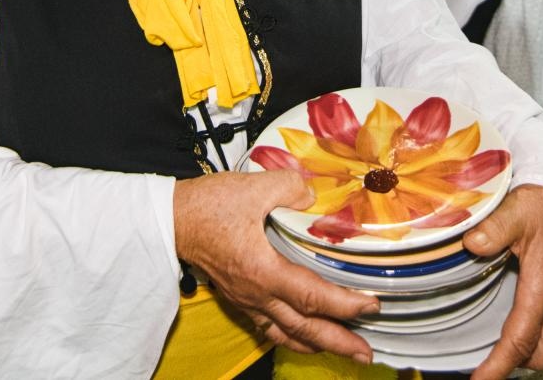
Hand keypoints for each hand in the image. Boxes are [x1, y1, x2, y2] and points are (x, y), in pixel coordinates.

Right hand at [173, 169, 379, 361]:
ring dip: (316, 344)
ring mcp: (246, 299)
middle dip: (338, 342)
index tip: (371, 305)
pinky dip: (290, 336)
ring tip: (340, 350)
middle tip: (366, 354)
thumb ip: (290, 189)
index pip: (312, 297)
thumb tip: (314, 196)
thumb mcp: (252, 188)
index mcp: (263, 271)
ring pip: (286, 333)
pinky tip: (301, 336)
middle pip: (304, 328)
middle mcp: (257, 293)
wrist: (171, 220)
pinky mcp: (238, 297)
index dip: (345, 304)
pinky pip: (269, 327)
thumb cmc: (206, 207)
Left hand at [464, 184, 542, 378]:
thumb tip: (470, 245)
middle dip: (516, 365)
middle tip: (486, 364)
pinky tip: (521, 325)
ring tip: (500, 349)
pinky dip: (540, 338)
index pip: (519, 341)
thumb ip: (491, 229)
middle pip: (541, 355)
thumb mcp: (515, 210)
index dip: (497, 367)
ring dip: (529, 352)